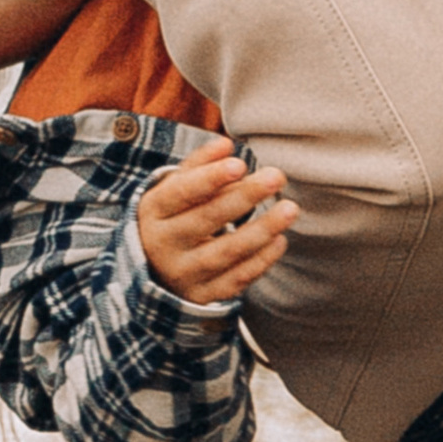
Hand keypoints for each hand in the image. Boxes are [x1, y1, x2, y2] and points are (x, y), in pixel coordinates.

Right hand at [139, 145, 298, 306]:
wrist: (153, 269)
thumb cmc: (172, 217)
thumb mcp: (174, 189)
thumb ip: (199, 165)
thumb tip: (227, 145)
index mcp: (153, 211)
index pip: (182, 192)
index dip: (210, 178)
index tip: (240, 164)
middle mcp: (163, 244)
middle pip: (206, 220)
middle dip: (244, 197)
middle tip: (276, 176)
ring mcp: (182, 274)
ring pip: (225, 252)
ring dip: (261, 230)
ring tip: (289, 208)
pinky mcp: (202, 297)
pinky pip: (236, 280)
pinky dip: (261, 260)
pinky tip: (280, 240)